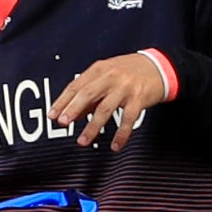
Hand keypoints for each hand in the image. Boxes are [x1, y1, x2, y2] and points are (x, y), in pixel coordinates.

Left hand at [54, 49, 172, 148]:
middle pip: (87, 94)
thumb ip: (90, 94)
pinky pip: (128, 119)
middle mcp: (110, 77)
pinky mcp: (139, 98)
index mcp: (99, 70)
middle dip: (73, 109)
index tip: (52, 115)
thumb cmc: (129, 72)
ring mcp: (125, 88)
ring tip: (82, 141)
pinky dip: (121, 134)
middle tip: (62, 123)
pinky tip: (115, 145)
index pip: (76, 86)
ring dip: (92, 127)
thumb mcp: (106, 76)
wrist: (158, 67)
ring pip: (105, 109)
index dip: (63, 101)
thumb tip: (73, 114)